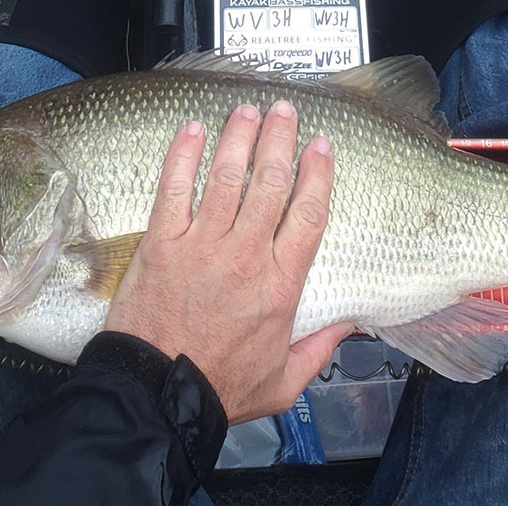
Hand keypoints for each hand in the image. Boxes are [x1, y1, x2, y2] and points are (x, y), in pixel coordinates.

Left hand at [104, 100, 352, 423]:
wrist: (156, 398)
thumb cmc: (219, 389)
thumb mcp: (285, 382)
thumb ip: (319, 349)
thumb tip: (351, 324)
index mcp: (280, 284)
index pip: (309, 215)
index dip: (318, 174)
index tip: (322, 146)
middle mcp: (246, 256)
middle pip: (270, 184)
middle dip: (279, 140)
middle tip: (285, 110)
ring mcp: (202, 246)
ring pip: (226, 178)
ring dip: (238, 138)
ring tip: (247, 109)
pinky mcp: (162, 245)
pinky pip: (174, 190)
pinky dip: (183, 156)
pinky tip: (192, 129)